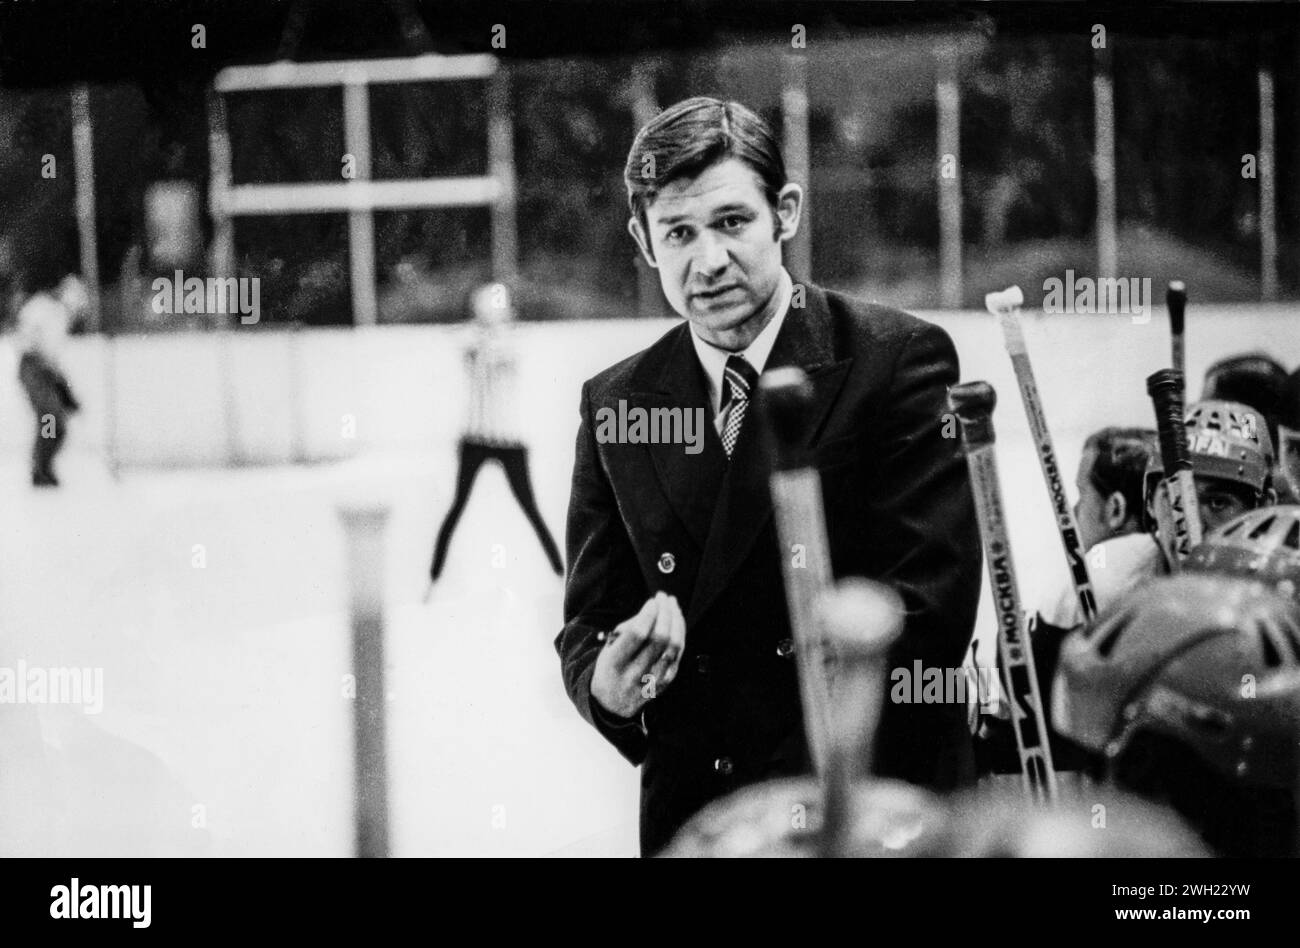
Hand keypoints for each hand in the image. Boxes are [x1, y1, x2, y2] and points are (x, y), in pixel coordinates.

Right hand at [590, 592, 685, 718]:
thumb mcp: (608, 649)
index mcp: (614, 663)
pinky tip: (677, 622)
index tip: (652, 601)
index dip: (649, 614)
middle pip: (659, 638)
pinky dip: (680, 635)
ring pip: (672, 647)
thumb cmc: (610, 668)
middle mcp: (633, 674)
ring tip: (672, 605)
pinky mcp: (664, 684)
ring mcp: (651, 681)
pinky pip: (677, 655)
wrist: (611, 704)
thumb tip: (653, 610)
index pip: (638, 634)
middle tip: (664, 598)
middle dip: (665, 613)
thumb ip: (628, 630)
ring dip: (676, 621)